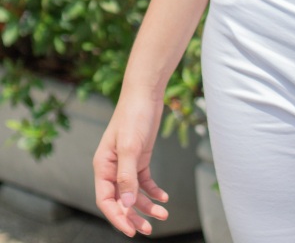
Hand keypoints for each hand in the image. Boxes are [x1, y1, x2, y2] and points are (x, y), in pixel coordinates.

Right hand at [92, 94, 169, 236]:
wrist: (145, 93)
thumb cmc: (133, 116)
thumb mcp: (130, 147)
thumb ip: (127, 176)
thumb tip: (126, 203)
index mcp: (102, 166)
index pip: (106, 200)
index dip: (117, 217)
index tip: (130, 231)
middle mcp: (112, 168)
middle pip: (121, 200)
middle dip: (134, 216)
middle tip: (148, 230)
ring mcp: (127, 164)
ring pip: (134, 193)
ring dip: (147, 205)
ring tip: (163, 214)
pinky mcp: (140, 158)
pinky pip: (144, 181)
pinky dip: (153, 191)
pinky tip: (163, 198)